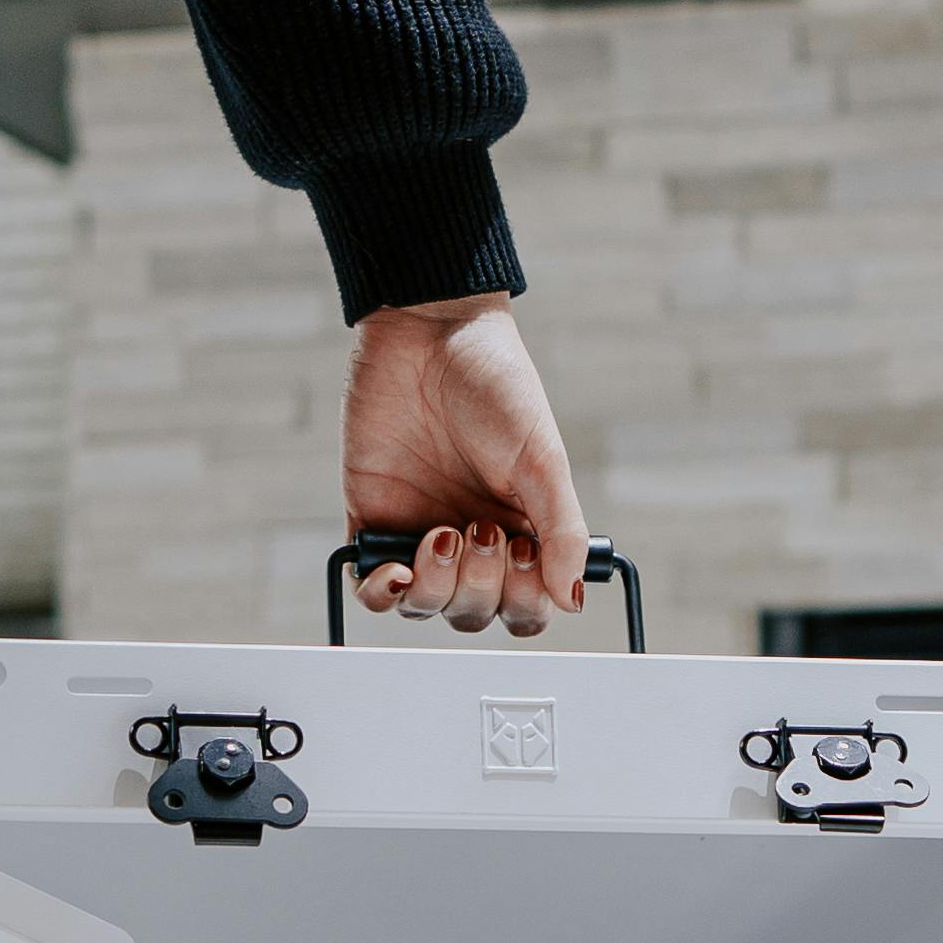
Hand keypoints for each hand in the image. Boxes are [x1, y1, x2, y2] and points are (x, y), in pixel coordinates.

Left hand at [339, 296, 589, 636]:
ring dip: (436, 589)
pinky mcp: (372, 519)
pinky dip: (382, 593)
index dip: (524, 600)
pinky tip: (395, 571)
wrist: (427, 331)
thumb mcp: (541, 456)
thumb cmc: (494, 382)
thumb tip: (570, 599)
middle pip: (477, 611)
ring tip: (441, 535)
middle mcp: (472, 537)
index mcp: (521, 526)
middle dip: (482, 588)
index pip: (526, 603)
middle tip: (481, 532)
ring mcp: (419, 531)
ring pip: (427, 605)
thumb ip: (560, 529)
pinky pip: (372, 586)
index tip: (521, 550)